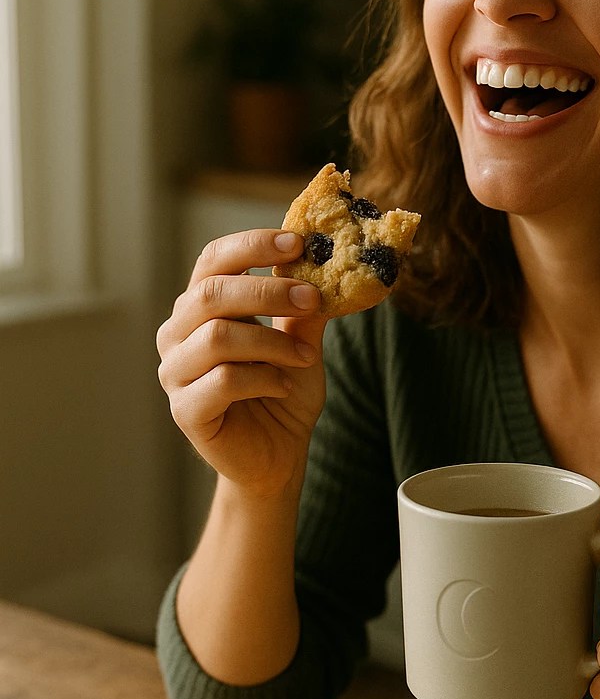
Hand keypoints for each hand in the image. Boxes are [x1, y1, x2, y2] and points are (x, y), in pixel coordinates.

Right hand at [156, 230, 327, 495]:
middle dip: (268, 291)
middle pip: (211, 294)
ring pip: (217, 337)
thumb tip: (324, 263)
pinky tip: (283, 386)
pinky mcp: (185, 410)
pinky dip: (262, 378)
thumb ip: (303, 309)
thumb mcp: (301, 343)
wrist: (278, 455)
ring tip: (304, 357)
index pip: (213, 260)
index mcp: (201, 308)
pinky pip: (222, 381)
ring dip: (271, 342)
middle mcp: (178, 334)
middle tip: (313, 297)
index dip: (252, 245)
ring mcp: (175, 373)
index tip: (298, 243)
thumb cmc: (283, 393)